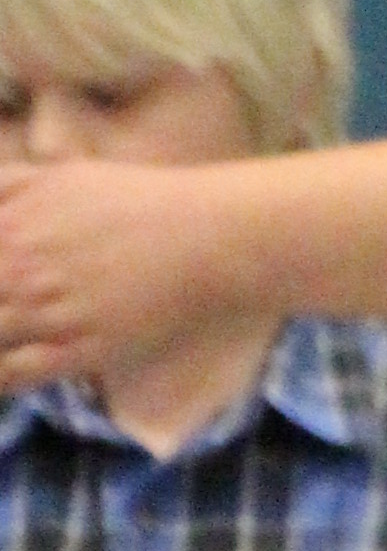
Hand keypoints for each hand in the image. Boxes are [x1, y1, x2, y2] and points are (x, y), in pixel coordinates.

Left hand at [0, 156, 247, 394]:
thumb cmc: (133, 201)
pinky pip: (17, 374)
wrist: (202, 237)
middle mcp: (19, 269)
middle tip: (2, 305)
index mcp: (10, 223)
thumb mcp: (56, 176)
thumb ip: (6, 186)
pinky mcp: (79, 349)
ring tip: (3, 337)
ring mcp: (47, 312)